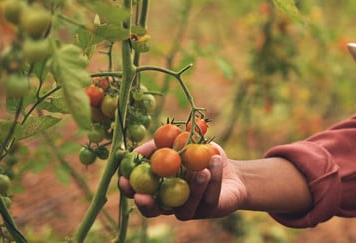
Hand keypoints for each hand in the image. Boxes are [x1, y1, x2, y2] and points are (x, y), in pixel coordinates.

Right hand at [118, 141, 247, 219]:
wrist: (232, 171)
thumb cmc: (202, 156)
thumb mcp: (181, 143)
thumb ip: (159, 146)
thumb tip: (133, 152)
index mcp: (160, 189)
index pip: (139, 194)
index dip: (129, 189)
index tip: (123, 180)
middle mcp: (171, 204)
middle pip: (153, 211)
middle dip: (145, 204)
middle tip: (143, 195)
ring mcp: (189, 209)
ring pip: (184, 206)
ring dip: (192, 187)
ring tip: (201, 170)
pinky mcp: (208, 210)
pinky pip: (207, 197)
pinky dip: (213, 178)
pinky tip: (215, 162)